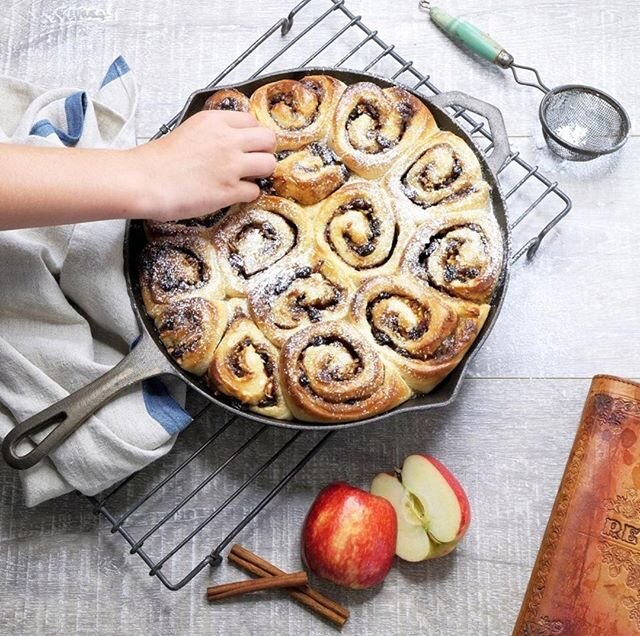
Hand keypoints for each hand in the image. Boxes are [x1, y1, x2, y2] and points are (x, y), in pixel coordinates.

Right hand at [132, 110, 276, 220]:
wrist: (145, 181)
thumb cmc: (160, 160)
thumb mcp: (190, 130)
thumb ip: (215, 131)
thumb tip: (233, 141)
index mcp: (215, 121)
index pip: (252, 121)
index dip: (253, 135)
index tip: (248, 145)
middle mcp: (227, 140)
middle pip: (269, 139)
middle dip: (265, 151)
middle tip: (255, 161)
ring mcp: (231, 166)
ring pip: (269, 164)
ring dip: (261, 173)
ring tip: (247, 178)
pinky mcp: (230, 190)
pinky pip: (255, 191)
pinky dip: (248, 195)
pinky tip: (234, 194)